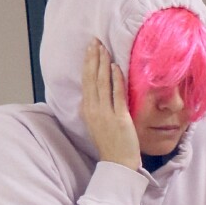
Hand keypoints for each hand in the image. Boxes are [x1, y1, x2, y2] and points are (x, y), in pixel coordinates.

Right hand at [80, 39, 140, 169]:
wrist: (118, 163)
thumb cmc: (111, 144)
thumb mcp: (98, 123)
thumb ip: (97, 107)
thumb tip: (97, 92)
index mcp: (87, 109)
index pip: (86, 81)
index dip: (88, 63)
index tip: (90, 48)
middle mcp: (93, 109)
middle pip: (91, 78)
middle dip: (93, 58)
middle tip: (95, 41)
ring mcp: (106, 113)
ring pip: (102, 83)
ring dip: (102, 63)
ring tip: (104, 48)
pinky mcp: (119, 118)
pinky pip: (117, 95)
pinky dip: (116, 79)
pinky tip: (116, 66)